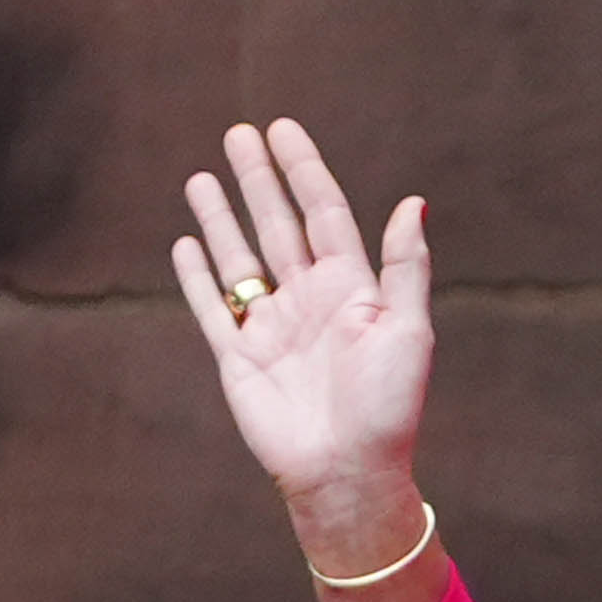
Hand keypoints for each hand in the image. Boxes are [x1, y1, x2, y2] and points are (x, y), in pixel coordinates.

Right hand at [170, 117, 433, 562]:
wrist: (347, 472)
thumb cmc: (387, 406)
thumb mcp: (407, 330)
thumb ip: (404, 267)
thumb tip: (413, 202)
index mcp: (351, 290)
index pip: (324, 214)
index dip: (303, 170)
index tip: (283, 129)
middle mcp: (309, 302)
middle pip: (278, 225)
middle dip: (259, 180)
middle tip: (239, 132)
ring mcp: (271, 327)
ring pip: (240, 258)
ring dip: (222, 217)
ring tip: (204, 176)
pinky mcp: (238, 357)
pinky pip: (212, 306)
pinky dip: (197, 275)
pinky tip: (187, 242)